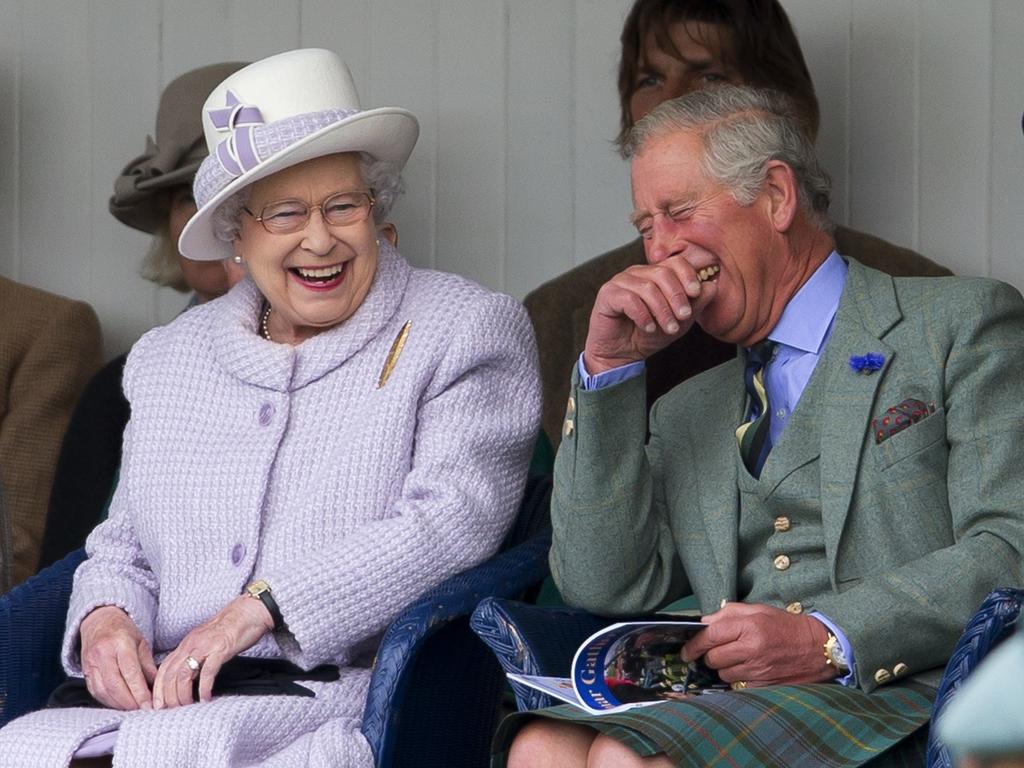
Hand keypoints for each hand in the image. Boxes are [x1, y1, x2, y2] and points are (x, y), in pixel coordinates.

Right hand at [79, 605, 157, 709]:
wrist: (99, 622)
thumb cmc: (123, 631)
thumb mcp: (141, 642)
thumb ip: (148, 665)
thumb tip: (157, 686)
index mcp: (120, 643)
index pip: (130, 673)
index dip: (140, 692)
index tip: (149, 705)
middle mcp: (102, 653)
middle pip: (115, 685)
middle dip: (130, 702)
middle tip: (142, 710)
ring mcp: (90, 663)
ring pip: (103, 691)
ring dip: (118, 704)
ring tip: (133, 709)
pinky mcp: (84, 672)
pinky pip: (95, 691)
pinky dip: (108, 701)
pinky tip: (119, 704)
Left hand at [153, 594, 272, 708]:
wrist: (249, 611)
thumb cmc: (231, 627)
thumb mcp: (206, 640)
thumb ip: (196, 655)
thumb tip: (189, 675)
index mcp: (187, 643)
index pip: (164, 668)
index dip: (158, 688)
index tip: (158, 704)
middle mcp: (191, 644)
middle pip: (170, 674)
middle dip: (168, 696)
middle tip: (171, 710)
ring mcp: (205, 646)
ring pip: (183, 674)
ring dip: (182, 694)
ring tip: (187, 706)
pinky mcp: (220, 649)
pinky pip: (207, 672)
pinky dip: (204, 687)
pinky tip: (205, 697)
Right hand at [583, 251, 717, 373]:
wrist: (622, 354)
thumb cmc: (648, 335)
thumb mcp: (679, 321)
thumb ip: (696, 304)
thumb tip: (711, 286)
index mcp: (655, 274)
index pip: (675, 262)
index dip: (688, 275)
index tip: (696, 293)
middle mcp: (637, 273)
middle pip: (662, 272)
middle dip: (677, 296)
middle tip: (684, 316)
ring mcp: (620, 282)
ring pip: (647, 287)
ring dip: (662, 310)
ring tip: (669, 327)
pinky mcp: (607, 294)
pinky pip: (629, 299)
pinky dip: (643, 315)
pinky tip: (649, 327)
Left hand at [681, 602, 834, 686]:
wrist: (818, 648)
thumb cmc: (785, 626)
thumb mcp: (758, 610)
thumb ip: (729, 613)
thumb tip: (704, 622)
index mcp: (749, 626)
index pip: (710, 635)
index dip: (693, 644)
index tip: (686, 649)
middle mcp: (752, 648)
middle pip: (712, 658)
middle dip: (710, 655)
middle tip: (717, 650)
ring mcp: (759, 670)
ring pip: (723, 674)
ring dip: (724, 668)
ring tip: (737, 658)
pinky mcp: (765, 685)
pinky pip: (738, 686)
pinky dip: (738, 679)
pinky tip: (748, 670)